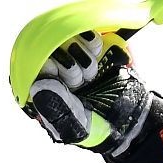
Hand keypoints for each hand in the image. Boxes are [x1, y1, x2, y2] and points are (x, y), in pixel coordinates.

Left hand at [21, 32, 162, 162]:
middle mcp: (53, 75)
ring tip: (91, 74)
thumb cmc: (98, 129)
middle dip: (66, 66)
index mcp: (42, 96)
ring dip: (79, 53)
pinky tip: (97, 52)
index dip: (45, 71)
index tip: (62, 79)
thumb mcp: (76, 127)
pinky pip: (82, 33)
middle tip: (81, 82)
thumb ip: (57, 109)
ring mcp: (71, 59)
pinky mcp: (88, 49)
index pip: (29, 72)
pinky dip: (89, 40)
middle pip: (45, 53)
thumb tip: (37, 85)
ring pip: (62, 40)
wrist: (133, 118)